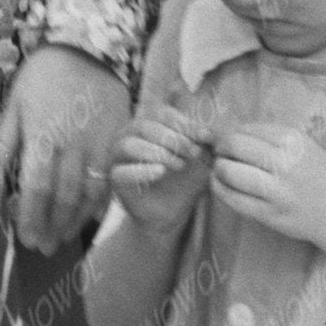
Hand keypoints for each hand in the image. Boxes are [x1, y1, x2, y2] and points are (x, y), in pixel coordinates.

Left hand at [0, 44, 131, 259]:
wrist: (88, 45)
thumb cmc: (42, 76)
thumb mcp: (14, 104)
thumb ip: (5, 144)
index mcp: (42, 134)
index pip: (36, 188)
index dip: (29, 218)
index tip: (23, 239)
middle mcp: (73, 142)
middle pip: (62, 198)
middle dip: (51, 227)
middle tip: (42, 248)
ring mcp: (100, 142)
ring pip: (89, 194)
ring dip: (74, 222)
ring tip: (61, 239)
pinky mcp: (120, 140)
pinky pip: (111, 180)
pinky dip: (98, 204)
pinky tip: (87, 218)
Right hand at [112, 93, 212, 207]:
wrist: (170, 211)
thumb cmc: (182, 179)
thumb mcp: (199, 159)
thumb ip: (203, 143)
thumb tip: (211, 132)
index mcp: (146, 124)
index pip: (161, 113)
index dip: (184, 123)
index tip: (206, 137)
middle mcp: (127, 136)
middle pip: (144, 126)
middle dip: (173, 138)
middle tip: (193, 153)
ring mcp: (117, 158)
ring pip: (129, 145)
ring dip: (158, 152)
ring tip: (179, 164)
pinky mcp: (115, 179)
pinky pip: (121, 172)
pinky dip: (142, 170)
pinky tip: (161, 172)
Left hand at [208, 123, 325, 253]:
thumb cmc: (318, 175)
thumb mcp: (301, 146)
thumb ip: (264, 137)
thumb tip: (215, 133)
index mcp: (293, 139)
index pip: (245, 128)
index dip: (226, 133)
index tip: (224, 140)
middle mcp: (285, 162)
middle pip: (233, 146)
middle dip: (219, 148)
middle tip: (221, 154)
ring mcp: (278, 190)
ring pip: (228, 172)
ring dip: (218, 169)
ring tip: (223, 171)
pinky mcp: (271, 214)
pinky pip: (232, 199)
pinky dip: (220, 189)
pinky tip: (222, 186)